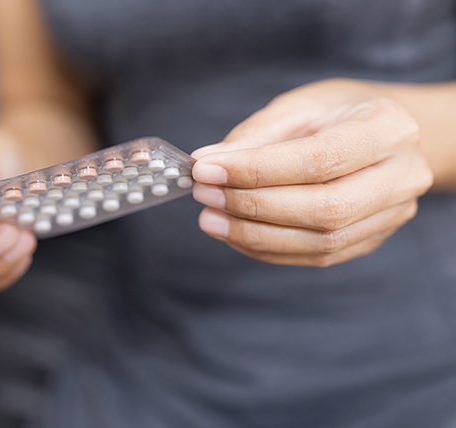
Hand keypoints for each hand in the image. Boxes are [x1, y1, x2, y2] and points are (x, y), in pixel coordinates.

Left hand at [191, 79, 432, 266]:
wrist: (383, 134)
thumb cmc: (339, 113)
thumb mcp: (300, 106)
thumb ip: (256, 134)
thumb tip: (207, 161)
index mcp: (389, 129)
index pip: (319, 159)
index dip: (257, 170)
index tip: (207, 169)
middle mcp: (402, 176)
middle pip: (324, 208)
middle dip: (253, 206)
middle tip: (205, 194)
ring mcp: (392, 215)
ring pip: (321, 242)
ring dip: (255, 235)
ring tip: (211, 219)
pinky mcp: (372, 240)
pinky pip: (318, 257)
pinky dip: (269, 250)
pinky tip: (235, 234)